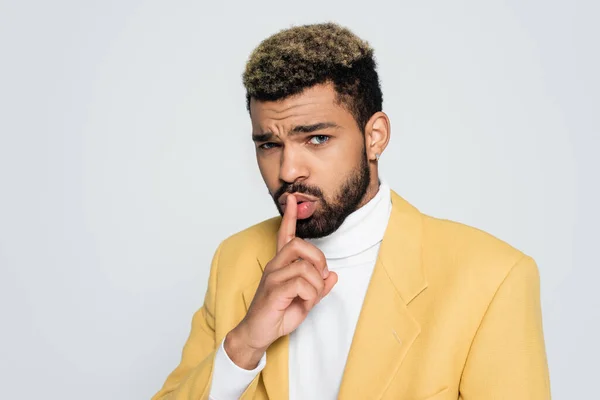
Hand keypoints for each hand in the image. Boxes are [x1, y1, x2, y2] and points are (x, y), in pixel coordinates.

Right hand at [224, 194, 337, 368]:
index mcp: (281, 265)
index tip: (292, 199)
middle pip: (299, 244)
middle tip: (321, 275)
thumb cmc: (277, 315)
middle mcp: (275, 266)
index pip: (284, 235)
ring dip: (316, 283)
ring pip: (304, 266)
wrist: (257, 334)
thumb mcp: (305, 300)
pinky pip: (301, 284)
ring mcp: (273, 277)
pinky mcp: (274, 291)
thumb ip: (318, 287)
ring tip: (311, 297)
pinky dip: (311, 295)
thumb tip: (333, 275)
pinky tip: (304, 303)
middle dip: (318, 258)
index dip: (289, 217)